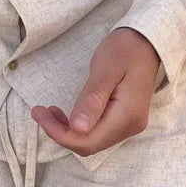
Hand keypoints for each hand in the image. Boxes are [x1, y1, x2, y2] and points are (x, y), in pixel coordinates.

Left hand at [31, 27, 160, 155]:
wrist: (146, 41)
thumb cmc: (125, 49)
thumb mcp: (105, 69)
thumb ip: (92, 99)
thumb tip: (77, 128)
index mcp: (127, 115)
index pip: (88, 141)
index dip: (59, 134)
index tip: (39, 114)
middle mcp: (130, 126)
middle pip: (89, 145)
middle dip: (60, 133)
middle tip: (39, 112)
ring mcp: (129, 124)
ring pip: (93, 140)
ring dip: (68, 130)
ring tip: (49, 111)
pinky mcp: (125, 118)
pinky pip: (98, 131)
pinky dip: (79, 126)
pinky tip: (66, 114)